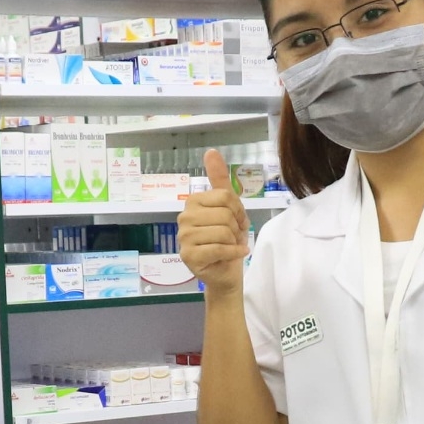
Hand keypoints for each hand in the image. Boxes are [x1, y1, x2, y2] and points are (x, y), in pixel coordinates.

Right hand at [178, 150, 249, 294]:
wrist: (225, 271)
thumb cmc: (227, 239)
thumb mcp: (228, 207)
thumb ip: (219, 180)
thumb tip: (211, 151)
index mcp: (193, 202)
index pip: (226, 196)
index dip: (239, 210)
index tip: (237, 221)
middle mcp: (184, 217)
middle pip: (225, 215)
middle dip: (236, 228)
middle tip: (233, 236)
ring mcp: (184, 237)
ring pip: (223, 232)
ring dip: (234, 242)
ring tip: (230, 246)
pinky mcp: (189, 256)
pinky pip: (219, 249)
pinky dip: (234, 253)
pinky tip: (235, 254)